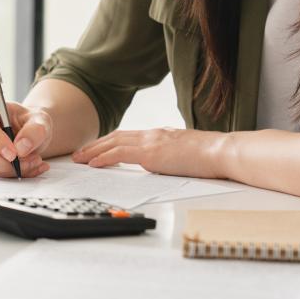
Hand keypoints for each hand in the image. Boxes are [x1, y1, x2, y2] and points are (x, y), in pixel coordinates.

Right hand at [0, 98, 53, 177]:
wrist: (28, 132)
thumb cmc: (30, 121)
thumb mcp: (40, 120)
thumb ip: (35, 130)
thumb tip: (21, 148)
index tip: (14, 153)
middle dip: (3, 162)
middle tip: (26, 162)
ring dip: (11, 170)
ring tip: (33, 162)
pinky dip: (11, 174)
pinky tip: (27, 167)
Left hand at [71, 127, 227, 178]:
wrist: (221, 151)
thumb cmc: (210, 155)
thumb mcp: (184, 152)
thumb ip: (170, 154)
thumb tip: (163, 162)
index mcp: (159, 134)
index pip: (127, 136)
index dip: (109, 141)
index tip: (96, 148)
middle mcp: (152, 134)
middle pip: (116, 136)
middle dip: (95, 145)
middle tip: (79, 153)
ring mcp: (151, 142)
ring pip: (114, 143)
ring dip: (94, 151)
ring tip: (79, 159)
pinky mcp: (151, 153)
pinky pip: (121, 154)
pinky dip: (104, 158)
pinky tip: (94, 164)